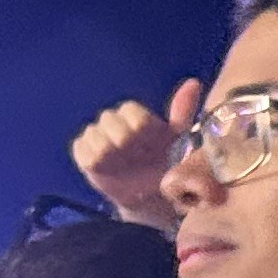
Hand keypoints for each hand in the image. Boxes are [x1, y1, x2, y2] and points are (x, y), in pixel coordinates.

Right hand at [72, 77, 203, 231]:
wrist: (153, 195)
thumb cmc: (167, 163)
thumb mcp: (180, 138)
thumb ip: (182, 110)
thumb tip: (194, 82)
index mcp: (136, 116)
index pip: (129, 109)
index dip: (140, 126)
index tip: (151, 142)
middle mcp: (113, 122)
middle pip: (110, 119)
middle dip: (125, 138)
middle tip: (139, 156)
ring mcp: (96, 138)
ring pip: (96, 136)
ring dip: (112, 152)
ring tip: (126, 164)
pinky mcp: (84, 155)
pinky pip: (83, 152)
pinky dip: (96, 161)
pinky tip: (110, 169)